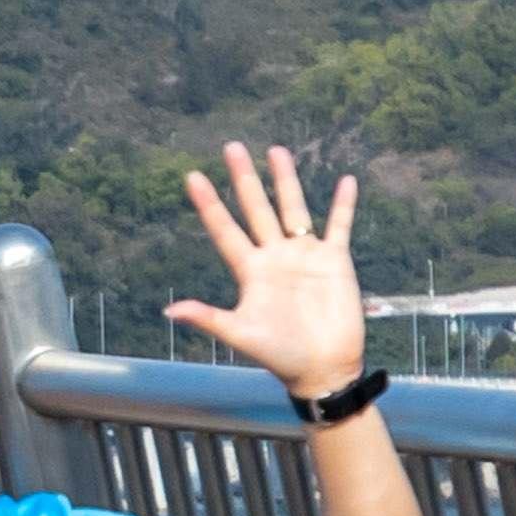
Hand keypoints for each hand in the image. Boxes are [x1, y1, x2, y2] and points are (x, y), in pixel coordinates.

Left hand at [163, 143, 371, 396]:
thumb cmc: (279, 355)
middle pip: (256, 208)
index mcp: (250, 271)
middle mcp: (274, 257)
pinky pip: (338, 226)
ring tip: (275, 150)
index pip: (225, 229)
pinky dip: (342, 205)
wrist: (323, 368)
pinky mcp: (335, 261)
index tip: (193, 176)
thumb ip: (209, 318)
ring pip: (293, 208)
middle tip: (231, 146)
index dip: (210, 204)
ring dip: (285, 180)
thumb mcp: (240, 334)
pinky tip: (346, 180)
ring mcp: (304, 255)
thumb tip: (169, 311)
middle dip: (244, 178)